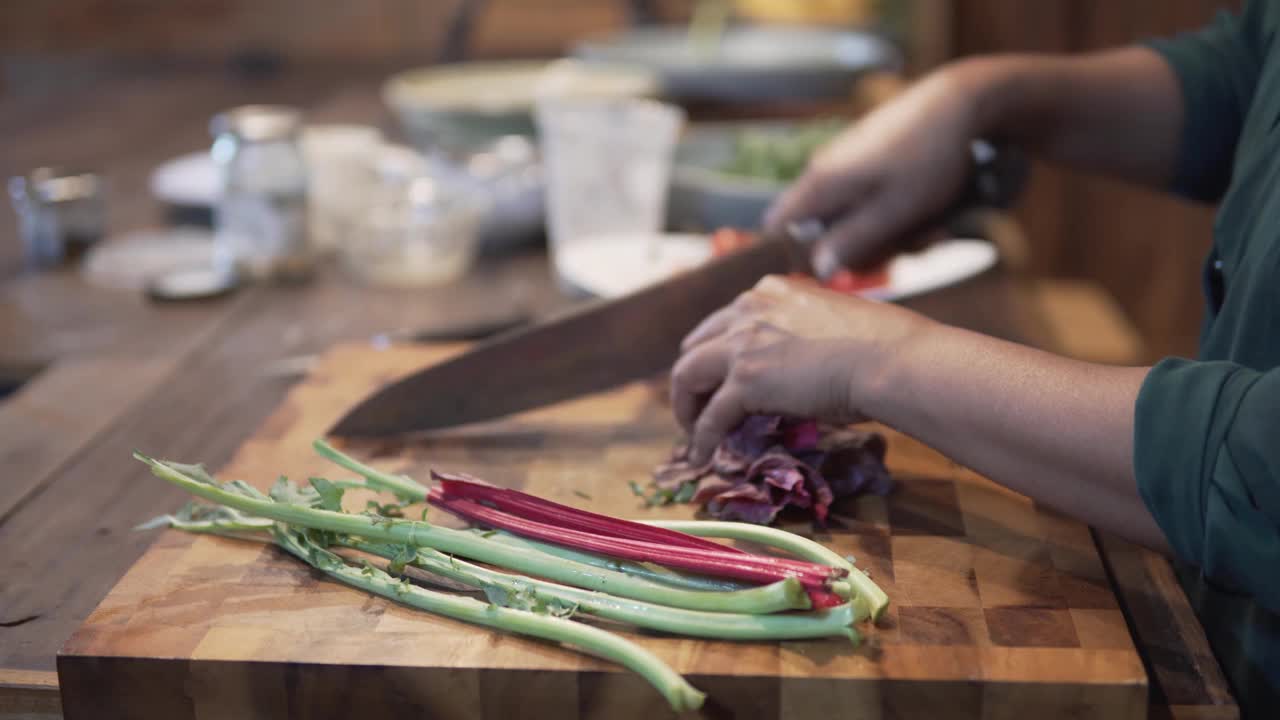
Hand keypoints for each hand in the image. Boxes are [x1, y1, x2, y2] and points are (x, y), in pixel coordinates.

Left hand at [670, 275, 926, 463]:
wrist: (890, 358)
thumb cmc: (882, 344)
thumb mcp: (832, 324)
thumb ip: (805, 335)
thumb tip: (805, 368)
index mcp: (770, 292)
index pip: (725, 321)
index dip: (716, 352)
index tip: (718, 374)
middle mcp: (748, 309)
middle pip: (696, 346)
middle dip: (693, 377)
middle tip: (697, 405)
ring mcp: (742, 344)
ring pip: (687, 375)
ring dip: (686, 406)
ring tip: (692, 431)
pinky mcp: (744, 380)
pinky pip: (710, 416)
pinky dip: (701, 437)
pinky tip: (701, 455)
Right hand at [765, 66, 982, 276]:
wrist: (962, 105)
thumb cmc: (927, 159)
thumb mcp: (893, 212)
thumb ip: (851, 242)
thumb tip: (817, 270)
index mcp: (821, 182)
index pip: (777, 229)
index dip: (798, 258)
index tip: (836, 272)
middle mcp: (825, 171)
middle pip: (821, 231)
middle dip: (862, 250)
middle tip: (903, 251)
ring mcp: (847, 165)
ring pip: (853, 219)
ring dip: (890, 235)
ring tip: (931, 230)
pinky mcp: (869, 162)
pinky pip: (872, 202)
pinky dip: (898, 215)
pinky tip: (931, 214)